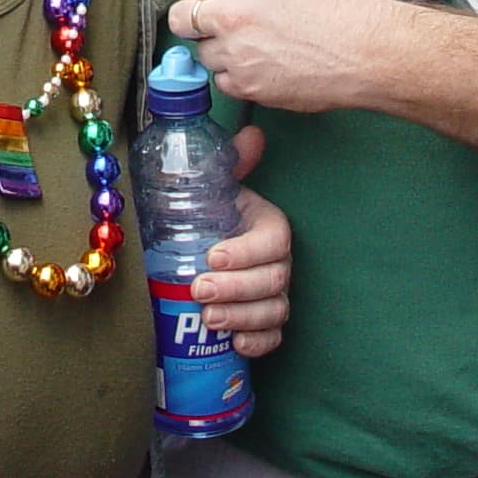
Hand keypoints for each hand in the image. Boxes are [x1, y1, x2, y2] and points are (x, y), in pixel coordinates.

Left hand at [165, 0, 389, 115]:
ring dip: (215, 46)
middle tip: (208, 16)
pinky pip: (222, 81)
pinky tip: (258, 63)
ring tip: (245, 40)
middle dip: (188, 15)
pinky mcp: (247, 86)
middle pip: (178, 18)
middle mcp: (231, 17)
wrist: (367, 53)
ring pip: (201, 52)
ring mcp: (236, 55)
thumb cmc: (344, 7)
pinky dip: (233, 74)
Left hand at [195, 125, 290, 356]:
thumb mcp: (219, 186)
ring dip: (242, 318)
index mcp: (270, 226)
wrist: (208, 243)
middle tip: (199, 290)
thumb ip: (231, 161)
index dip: (247, 252)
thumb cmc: (215, 214)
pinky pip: (273, 338)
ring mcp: (275, 294)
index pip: (273, 240)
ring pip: (273, 311)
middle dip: (236, 289)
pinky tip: (236, 344)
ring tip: (209, 319)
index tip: (212, 256)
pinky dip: (258, 343)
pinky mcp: (266, 321)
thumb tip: (252, 133)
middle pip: (273, 281)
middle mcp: (278, 262)